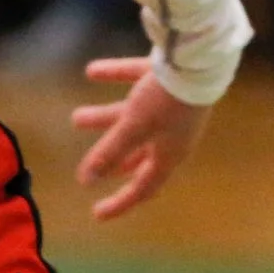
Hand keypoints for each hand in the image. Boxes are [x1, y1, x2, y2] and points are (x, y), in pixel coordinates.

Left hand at [71, 56, 208, 219]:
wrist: (197, 58)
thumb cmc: (167, 100)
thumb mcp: (134, 127)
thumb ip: (110, 152)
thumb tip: (85, 181)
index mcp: (170, 153)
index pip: (144, 187)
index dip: (121, 202)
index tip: (97, 214)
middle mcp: (172, 134)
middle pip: (137, 153)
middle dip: (113, 159)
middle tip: (93, 169)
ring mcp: (170, 106)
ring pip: (132, 118)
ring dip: (104, 118)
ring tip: (76, 118)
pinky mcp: (166, 78)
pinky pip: (135, 80)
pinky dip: (115, 76)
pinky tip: (92, 71)